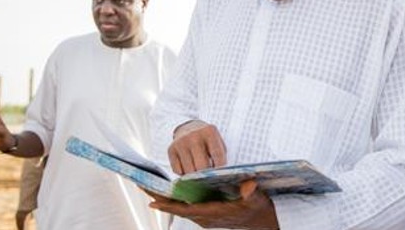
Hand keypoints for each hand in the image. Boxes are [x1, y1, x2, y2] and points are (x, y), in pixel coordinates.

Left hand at [144, 180, 278, 229]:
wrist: (262, 221)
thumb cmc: (258, 208)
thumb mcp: (256, 199)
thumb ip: (251, 193)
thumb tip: (248, 186)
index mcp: (213, 213)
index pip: (186, 210)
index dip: (169, 206)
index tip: (153, 201)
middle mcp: (205, 217)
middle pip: (177, 208)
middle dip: (159, 198)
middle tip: (142, 185)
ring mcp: (204, 217)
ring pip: (179, 208)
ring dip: (164, 198)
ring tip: (148, 185)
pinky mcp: (206, 214)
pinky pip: (185, 208)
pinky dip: (173, 201)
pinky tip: (166, 192)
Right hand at [168, 120, 226, 174]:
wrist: (189, 128)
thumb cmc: (207, 140)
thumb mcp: (217, 142)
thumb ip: (219, 156)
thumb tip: (215, 176)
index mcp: (209, 131)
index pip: (217, 155)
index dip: (219, 168)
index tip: (219, 175)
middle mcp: (194, 136)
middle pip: (202, 166)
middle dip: (206, 175)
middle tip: (207, 176)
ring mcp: (181, 142)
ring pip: (189, 171)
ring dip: (195, 175)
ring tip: (198, 170)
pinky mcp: (171, 149)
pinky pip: (178, 171)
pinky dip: (184, 173)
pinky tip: (188, 166)